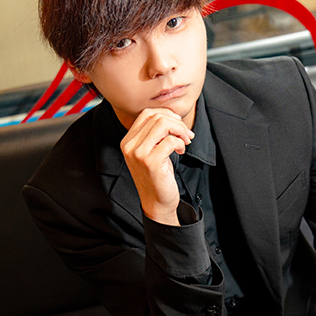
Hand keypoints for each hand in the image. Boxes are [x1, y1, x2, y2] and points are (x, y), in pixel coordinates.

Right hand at [121, 108, 193, 224]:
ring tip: (185, 142)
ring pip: (163, 125)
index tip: (178, 124)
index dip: (166, 114)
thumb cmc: (157, 176)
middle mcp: (129, 146)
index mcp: (128, 141)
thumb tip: (172, 116)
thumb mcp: (152, 151)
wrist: (156, 202)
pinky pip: (171, 141)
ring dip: (180, 131)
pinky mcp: (151, 162)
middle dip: (177, 123)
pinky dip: (180, 143)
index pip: (147, 114)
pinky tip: (180, 152)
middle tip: (187, 135)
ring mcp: (138, 153)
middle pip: (157, 117)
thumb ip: (155, 134)